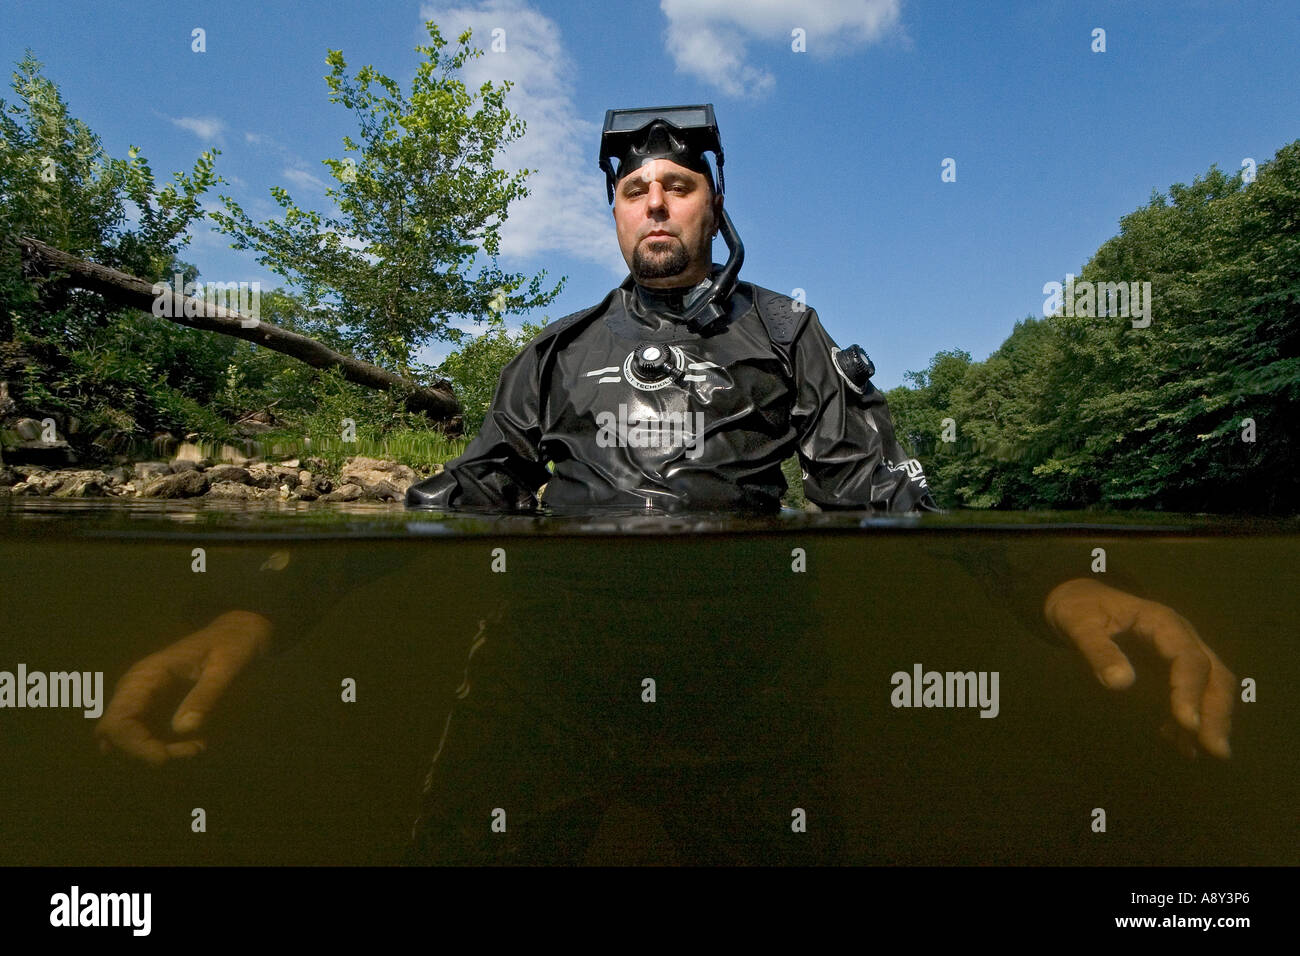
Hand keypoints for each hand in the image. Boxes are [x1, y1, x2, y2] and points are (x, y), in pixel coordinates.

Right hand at [95, 610, 272, 764]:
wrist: (237, 634)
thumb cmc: (232, 646)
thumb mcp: (227, 667)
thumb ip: (206, 695)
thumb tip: (182, 730)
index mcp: (146, 676)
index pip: (117, 720)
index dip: (134, 746)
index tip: (165, 758)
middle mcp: (136, 690)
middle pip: (117, 736)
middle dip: (149, 752)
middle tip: (194, 749)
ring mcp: (143, 701)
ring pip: (131, 741)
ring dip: (159, 752)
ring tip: (198, 745)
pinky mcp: (155, 710)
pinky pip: (147, 738)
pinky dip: (166, 748)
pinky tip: (197, 743)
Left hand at [1043, 578, 1234, 758]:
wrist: (1079, 599)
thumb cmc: (1080, 609)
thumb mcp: (1080, 626)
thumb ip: (1099, 651)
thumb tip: (1121, 683)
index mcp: (1163, 622)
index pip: (1189, 657)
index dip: (1190, 690)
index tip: (1187, 723)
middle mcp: (1182, 637)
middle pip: (1214, 673)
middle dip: (1217, 712)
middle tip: (1216, 751)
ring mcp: (1181, 653)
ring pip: (1212, 685)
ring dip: (1211, 719)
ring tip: (1197, 752)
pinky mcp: (1172, 668)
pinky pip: (1195, 693)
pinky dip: (1191, 718)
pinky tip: (1179, 743)